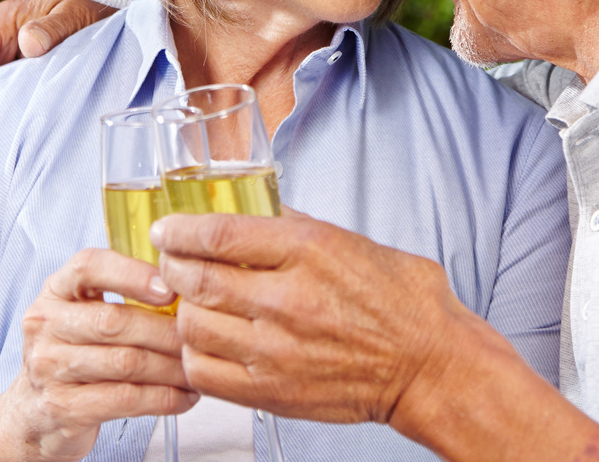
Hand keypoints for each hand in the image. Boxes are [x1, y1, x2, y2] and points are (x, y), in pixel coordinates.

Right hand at [0, 249, 194, 461]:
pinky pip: (124, 400)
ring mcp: (49, 368)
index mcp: (55, 291)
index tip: (172, 287)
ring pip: (125, 363)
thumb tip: (187, 283)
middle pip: (115, 320)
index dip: (132, 274)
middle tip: (203, 335)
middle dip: (167, 329)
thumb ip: (122, 294)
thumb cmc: (74, 353)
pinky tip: (185, 396)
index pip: (89, 267)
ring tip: (200, 367)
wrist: (32, 414)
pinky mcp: (63, 408)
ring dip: (172, 367)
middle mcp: (45, 325)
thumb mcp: (83, 313)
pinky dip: (162, 398)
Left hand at [152, 212, 598, 461]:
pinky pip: (206, 373)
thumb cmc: (402, 302)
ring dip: (182, 311)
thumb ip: (297, 226)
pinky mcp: (274, 391)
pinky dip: (194, 356)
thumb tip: (251, 207)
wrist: (430, 368)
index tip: (167, 229)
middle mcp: (290, 299)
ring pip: (195, 327)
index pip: (221, 233)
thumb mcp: (353, 241)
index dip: (181, 230)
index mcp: (311, 251)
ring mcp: (279, 350)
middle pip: (198, 279)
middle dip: (172, 267)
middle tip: (170, 263)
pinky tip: (205, 345)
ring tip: (188, 303)